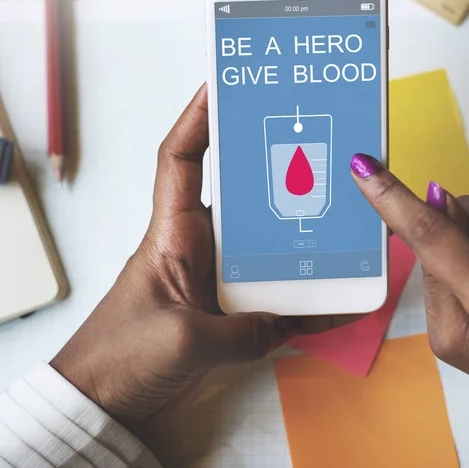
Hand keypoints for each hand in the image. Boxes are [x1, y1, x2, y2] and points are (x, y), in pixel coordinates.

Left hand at [51, 85, 352, 428]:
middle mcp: (198, 247)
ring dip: (300, 238)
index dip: (198, 118)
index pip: (181, 160)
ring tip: (343, 222)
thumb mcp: (185, 341)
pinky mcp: (230, 312)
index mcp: (172, 235)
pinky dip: (307, 301)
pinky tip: (341, 302)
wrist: (105, 404)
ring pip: (266, 245)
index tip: (222, 84)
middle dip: (274, 171)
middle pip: (241, 196)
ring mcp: (217, 279)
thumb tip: (298, 317)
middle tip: (315, 149)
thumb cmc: (121, 358)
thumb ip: (245, 330)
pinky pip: (277, 297)